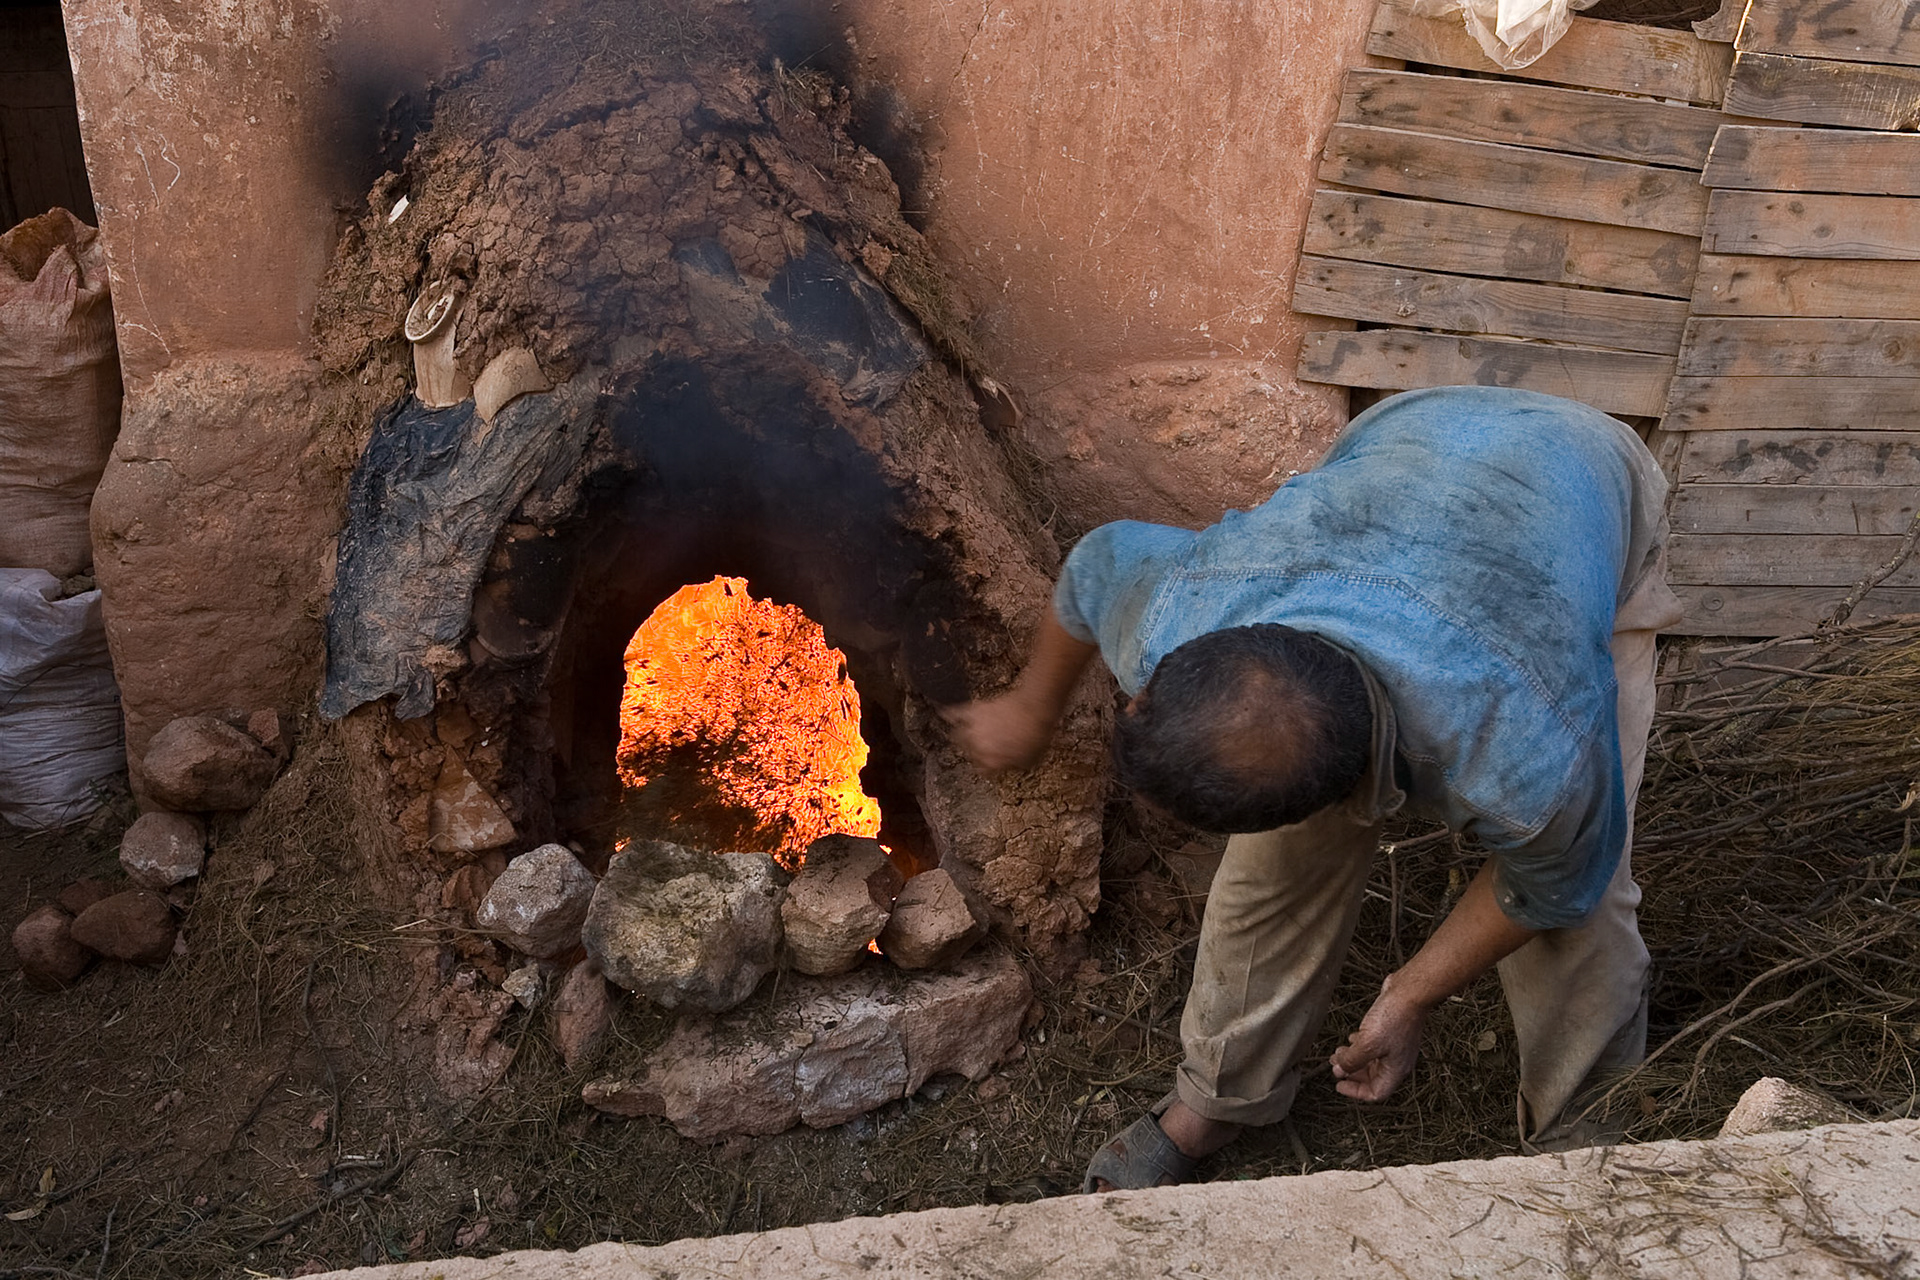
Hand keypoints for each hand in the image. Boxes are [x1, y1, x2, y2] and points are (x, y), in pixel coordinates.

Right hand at [939, 692, 1056, 774]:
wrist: (1033, 709)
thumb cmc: (1036, 734)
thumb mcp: (1030, 760)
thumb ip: (1013, 766)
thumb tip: (1008, 767)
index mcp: (991, 763)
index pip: (982, 771)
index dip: (988, 768)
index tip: (991, 766)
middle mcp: (978, 749)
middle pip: (969, 754)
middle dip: (974, 753)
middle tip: (981, 749)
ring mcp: (973, 730)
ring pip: (957, 737)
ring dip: (960, 738)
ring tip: (960, 737)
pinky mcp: (973, 712)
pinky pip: (955, 713)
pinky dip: (949, 714)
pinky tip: (944, 713)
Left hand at [1329, 976, 1428, 1101]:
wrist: (1409, 992)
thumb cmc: (1393, 1018)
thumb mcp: (1367, 1044)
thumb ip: (1352, 1060)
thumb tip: (1339, 1070)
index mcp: (1395, 1070)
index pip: (1376, 1093)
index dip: (1355, 1092)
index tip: (1338, 1084)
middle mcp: (1397, 1061)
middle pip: (1372, 1078)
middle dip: (1351, 1074)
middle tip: (1334, 1066)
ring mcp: (1395, 1047)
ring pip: (1371, 1061)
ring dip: (1353, 1058)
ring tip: (1338, 1051)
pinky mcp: (1392, 1032)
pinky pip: (1374, 1046)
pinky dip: (1360, 1046)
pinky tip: (1352, 1038)